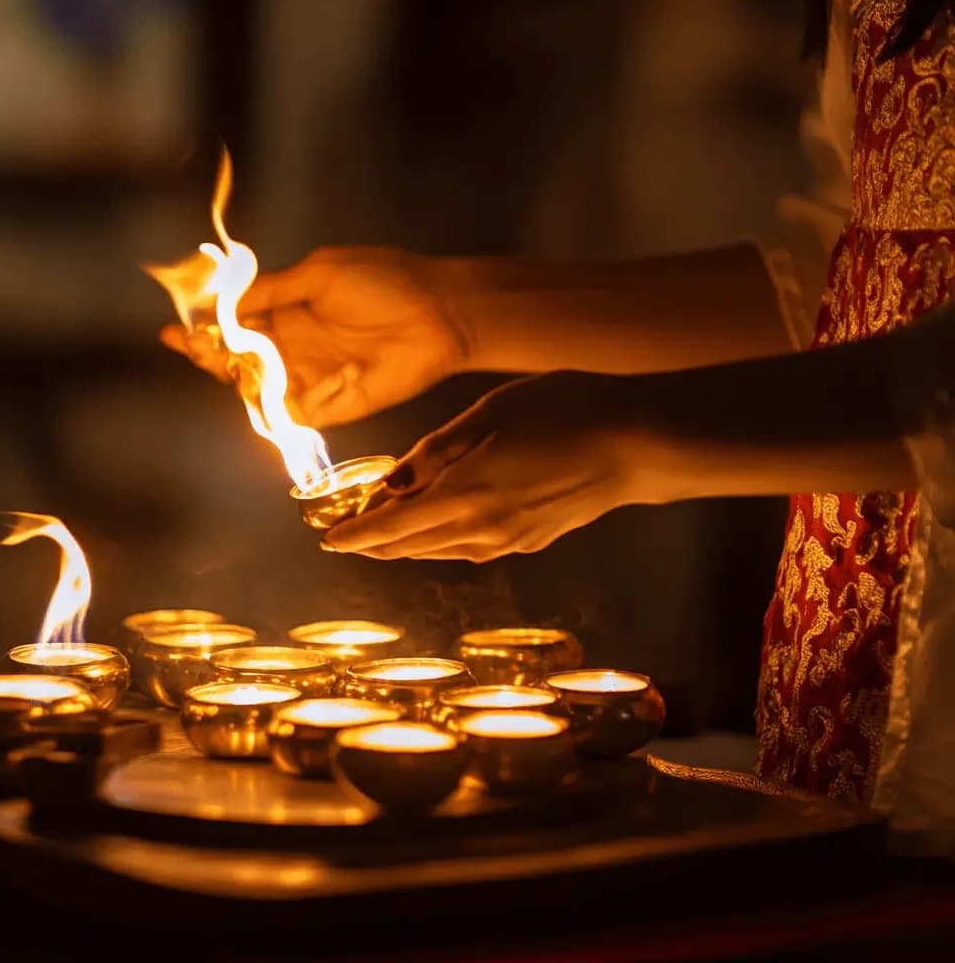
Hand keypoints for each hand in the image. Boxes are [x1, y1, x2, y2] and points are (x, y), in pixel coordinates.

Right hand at [160, 246, 470, 427]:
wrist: (440, 313)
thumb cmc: (386, 282)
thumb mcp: (321, 273)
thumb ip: (274, 289)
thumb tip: (227, 300)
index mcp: (293, 310)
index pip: (240, 324)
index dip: (208, 328)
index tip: (176, 329)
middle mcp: (298, 347)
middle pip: (242, 360)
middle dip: (210, 355)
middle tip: (190, 346)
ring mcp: (313, 378)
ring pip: (261, 389)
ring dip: (234, 381)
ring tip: (216, 364)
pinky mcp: (333, 406)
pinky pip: (291, 414)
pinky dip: (270, 409)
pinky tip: (252, 393)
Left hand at [323, 372, 655, 561]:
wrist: (637, 443)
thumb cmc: (564, 411)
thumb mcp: (489, 415)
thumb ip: (436, 451)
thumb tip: (392, 482)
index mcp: (464, 497)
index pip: (389, 528)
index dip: (353, 536)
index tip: (326, 540)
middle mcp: (481, 531)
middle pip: (410, 546)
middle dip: (373, 541)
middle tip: (347, 531)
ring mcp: (510, 542)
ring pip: (439, 551)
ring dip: (407, 543)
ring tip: (385, 529)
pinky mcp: (532, 542)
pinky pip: (470, 549)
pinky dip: (442, 540)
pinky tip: (440, 526)